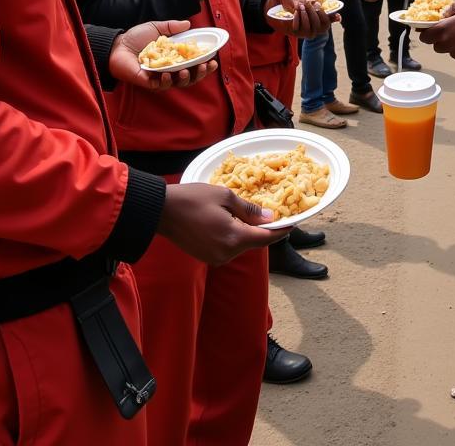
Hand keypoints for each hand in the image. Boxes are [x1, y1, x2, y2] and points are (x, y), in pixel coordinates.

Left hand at [109, 20, 217, 89]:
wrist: (117, 45)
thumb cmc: (135, 38)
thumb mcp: (156, 28)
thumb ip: (172, 27)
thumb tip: (188, 24)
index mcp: (173, 59)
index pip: (193, 64)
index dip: (205, 65)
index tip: (213, 60)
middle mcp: (169, 70)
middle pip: (190, 77)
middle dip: (200, 74)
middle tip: (205, 66)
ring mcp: (159, 78)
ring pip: (177, 83)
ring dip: (185, 78)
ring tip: (187, 70)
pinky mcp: (148, 82)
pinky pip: (160, 86)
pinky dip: (166, 81)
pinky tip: (169, 74)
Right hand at [158, 183, 287, 264]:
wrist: (161, 211)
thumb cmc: (193, 199)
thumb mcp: (225, 196)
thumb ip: (249, 210)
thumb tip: (270, 219)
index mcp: (233, 238)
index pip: (265, 238)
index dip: (281, 231)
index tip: (293, 224)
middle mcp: (226, 253)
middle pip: (253, 243)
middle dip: (263, 230)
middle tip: (272, 215)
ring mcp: (215, 258)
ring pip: (241, 246)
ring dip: (247, 233)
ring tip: (251, 216)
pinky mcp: (206, 257)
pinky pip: (228, 248)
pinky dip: (234, 237)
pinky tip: (233, 223)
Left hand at [265, 0, 337, 37]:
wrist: (283, 2)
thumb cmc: (301, 1)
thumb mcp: (313, 3)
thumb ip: (326, 10)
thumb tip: (339, 18)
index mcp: (321, 24)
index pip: (327, 23)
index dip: (324, 15)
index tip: (318, 5)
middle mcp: (314, 31)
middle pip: (318, 25)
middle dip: (313, 13)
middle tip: (308, 2)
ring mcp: (304, 32)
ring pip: (308, 28)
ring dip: (304, 15)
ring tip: (301, 6)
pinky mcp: (294, 32)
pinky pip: (297, 28)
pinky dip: (296, 18)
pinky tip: (295, 11)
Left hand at [418, 0, 454, 61]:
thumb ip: (451, 8)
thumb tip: (444, 13)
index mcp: (443, 30)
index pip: (424, 36)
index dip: (425, 34)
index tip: (429, 30)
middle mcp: (447, 43)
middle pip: (436, 46)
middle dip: (439, 40)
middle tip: (448, 32)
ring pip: (448, 52)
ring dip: (451, 46)